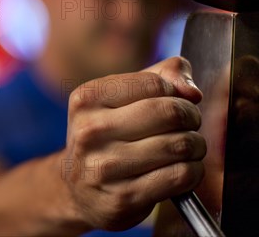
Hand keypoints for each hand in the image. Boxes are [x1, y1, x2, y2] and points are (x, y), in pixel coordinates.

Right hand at [62, 57, 205, 230]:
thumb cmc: (107, 136)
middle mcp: (90, 131)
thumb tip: (191, 91)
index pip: (154, 83)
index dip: (176, 93)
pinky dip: (193, 171)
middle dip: (191, 117)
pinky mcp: (123, 197)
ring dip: (195, 146)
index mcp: (86, 98)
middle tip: (188, 125)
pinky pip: (181, 176)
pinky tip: (180, 170)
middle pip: (170, 112)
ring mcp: (104, 166)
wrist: (78, 189)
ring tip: (184, 149)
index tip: (174, 103)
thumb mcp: (120, 97)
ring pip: (181, 144)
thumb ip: (160, 76)